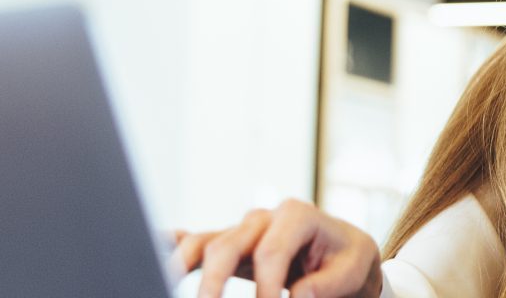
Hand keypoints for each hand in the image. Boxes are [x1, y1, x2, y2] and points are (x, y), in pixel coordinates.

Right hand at [170, 199, 383, 297]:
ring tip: (161, 284)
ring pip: (203, 243)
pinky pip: (195, 241)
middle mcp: (263, 219)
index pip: (271, 252)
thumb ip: (329, 283)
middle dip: (214, 283)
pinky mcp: (230, 246)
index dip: (267, 289)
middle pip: (226, 245)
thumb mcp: (355, 269)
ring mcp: (243, 231)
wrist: (343, 253)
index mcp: (297, 215)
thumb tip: (298, 295)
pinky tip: (150, 249)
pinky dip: (170, 245)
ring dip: (179, 266)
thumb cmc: (349, 260)